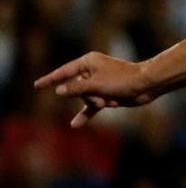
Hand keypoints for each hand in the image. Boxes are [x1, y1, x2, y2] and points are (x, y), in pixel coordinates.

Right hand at [34, 52, 155, 127]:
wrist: (147, 85)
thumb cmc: (123, 80)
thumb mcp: (96, 84)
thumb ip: (76, 89)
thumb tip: (59, 91)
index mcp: (88, 62)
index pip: (64, 72)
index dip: (50, 79)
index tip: (36, 85)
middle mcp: (92, 71)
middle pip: (76, 89)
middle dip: (87, 97)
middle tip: (102, 98)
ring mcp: (99, 83)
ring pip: (86, 99)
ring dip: (96, 103)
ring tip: (110, 101)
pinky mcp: (106, 94)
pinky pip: (92, 106)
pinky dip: (87, 114)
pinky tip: (74, 125)